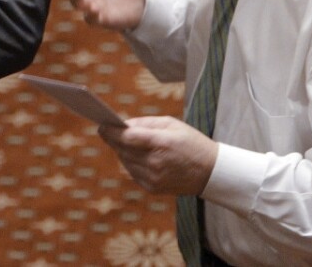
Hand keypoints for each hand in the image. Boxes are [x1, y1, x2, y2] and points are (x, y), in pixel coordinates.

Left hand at [98, 116, 217, 194]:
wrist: (210, 172)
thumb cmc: (191, 142)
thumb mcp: (171, 124)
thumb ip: (145, 123)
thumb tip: (123, 124)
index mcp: (161, 143)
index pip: (127, 137)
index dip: (111, 131)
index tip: (101, 124)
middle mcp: (155, 163)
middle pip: (123, 149)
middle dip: (113, 139)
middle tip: (106, 129)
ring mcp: (153, 178)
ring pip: (125, 161)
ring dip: (121, 150)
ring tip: (121, 140)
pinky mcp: (152, 187)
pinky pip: (132, 171)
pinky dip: (130, 162)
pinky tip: (135, 155)